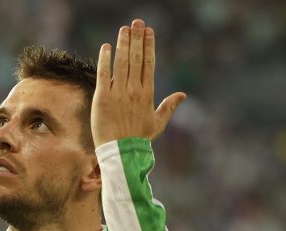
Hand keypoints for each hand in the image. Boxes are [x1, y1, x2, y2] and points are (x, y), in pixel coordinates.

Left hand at [91, 19, 185, 146]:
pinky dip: (105, 59)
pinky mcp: (102, 97)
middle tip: (137, 22)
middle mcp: (134, 90)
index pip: (149, 64)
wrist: (121, 152)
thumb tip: (183, 95)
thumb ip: (169, 106)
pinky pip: (104, 74)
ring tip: (125, 29)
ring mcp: (118, 93)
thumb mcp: (158, 123)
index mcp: (148, 94)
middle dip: (137, 39)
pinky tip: (106, 46)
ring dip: (123, 44)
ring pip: (122, 63)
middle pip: (136, 59)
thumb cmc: (139, 139)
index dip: (148, 46)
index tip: (149, 31)